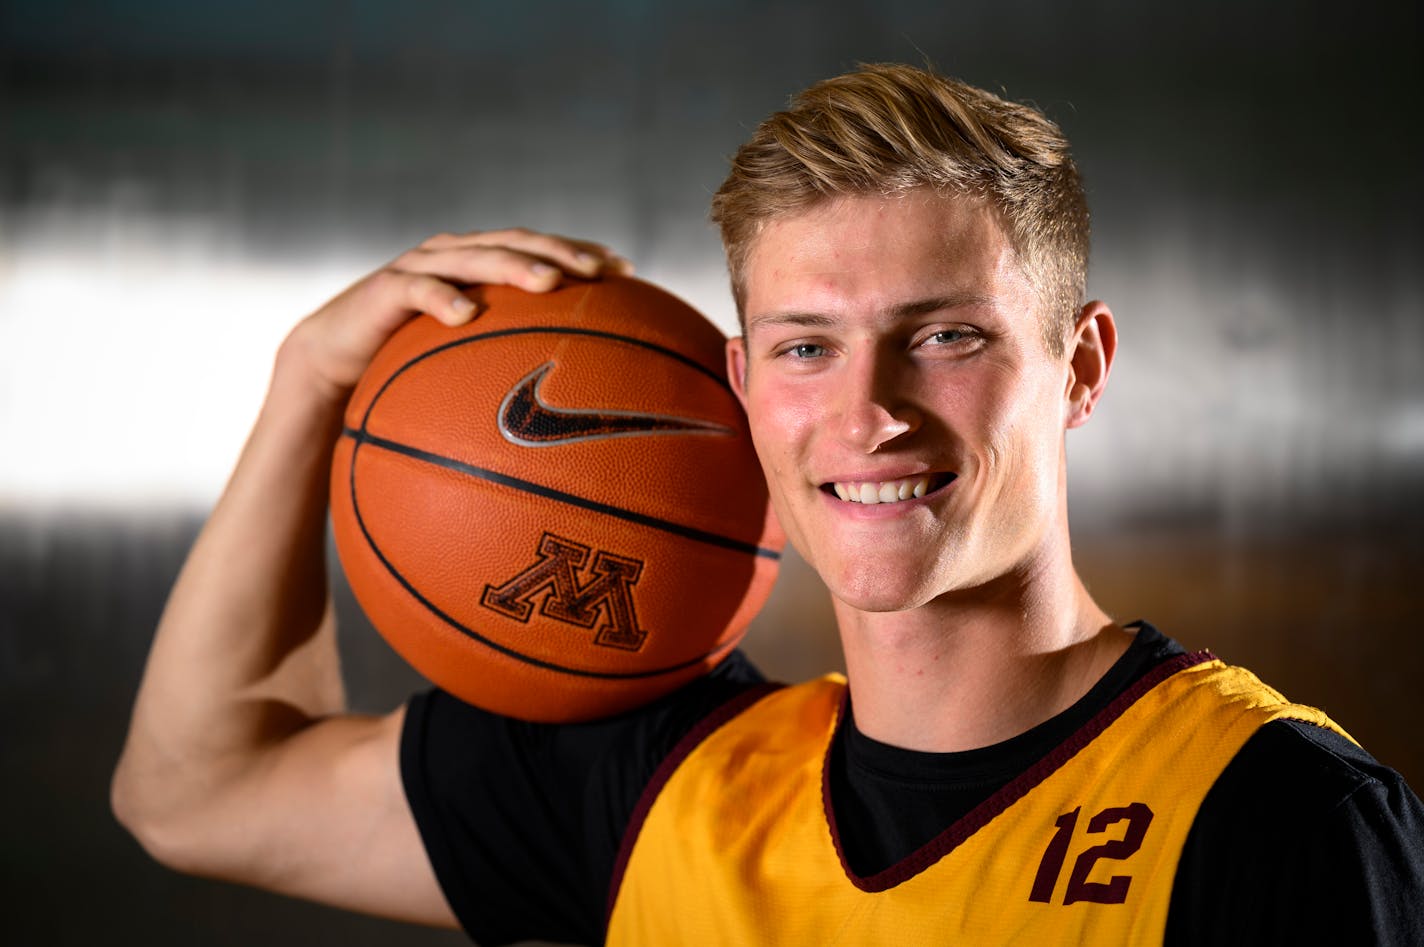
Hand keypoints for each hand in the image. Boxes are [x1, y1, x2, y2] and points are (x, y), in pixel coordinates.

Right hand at [284, 228, 631, 400]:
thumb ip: (510, 362)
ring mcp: (420, 266)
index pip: (541, 249)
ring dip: (512, 266)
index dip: (583, 252)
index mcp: (481, 264)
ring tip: (548, 283)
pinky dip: (441, 298)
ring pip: (474, 257)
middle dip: (559, 253)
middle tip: (598, 271)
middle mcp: (455, 254)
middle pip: (516, 242)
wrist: (334, 361)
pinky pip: (416, 290)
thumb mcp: (468, 360)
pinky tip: (466, 314)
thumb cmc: (410, 362)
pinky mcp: (384, 289)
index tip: (628, 269)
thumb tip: (577, 410)